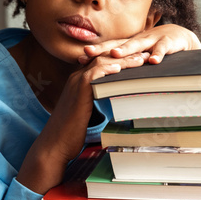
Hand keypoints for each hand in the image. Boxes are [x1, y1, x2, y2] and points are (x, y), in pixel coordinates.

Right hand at [17, 50, 146, 193]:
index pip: (103, 63)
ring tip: (140, 59)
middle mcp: (77, 77)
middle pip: (104, 58)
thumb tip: (114, 105)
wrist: (55, 144)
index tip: (139, 60)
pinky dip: (106, 69)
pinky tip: (119, 68)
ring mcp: (76, 82)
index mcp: (80, 81)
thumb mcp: (87, 113)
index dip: (121, 59)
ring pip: (101, 63)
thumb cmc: (71, 132)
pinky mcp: (77, 91)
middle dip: (125, 55)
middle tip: (145, 55)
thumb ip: (98, 104)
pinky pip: (93, 74)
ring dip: (122, 60)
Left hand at [78, 24, 200, 65]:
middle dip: (103, 49)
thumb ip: (125, 64)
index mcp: (130, 44)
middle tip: (88, 53)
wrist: (180, 37)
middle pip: (118, 44)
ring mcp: (152, 40)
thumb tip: (104, 78)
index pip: (109, 48)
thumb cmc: (155, 48)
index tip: (79, 58)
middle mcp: (138, 40)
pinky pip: (163, 49)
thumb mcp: (139, 55)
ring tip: (115, 55)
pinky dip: (158, 54)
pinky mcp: (169, 42)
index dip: (95, 52)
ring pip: (138, 44)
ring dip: (126, 49)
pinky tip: (153, 61)